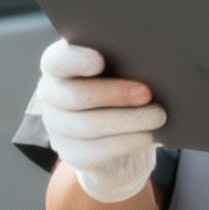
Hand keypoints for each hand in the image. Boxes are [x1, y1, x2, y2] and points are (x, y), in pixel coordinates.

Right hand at [35, 39, 164, 202]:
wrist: (116, 126)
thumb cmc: (119, 82)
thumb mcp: (119, 65)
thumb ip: (122, 56)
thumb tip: (150, 57)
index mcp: (58, 65)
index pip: (57, 61)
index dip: (75, 61)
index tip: (100, 61)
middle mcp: (50, 95)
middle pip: (77, 96)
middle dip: (115, 95)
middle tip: (148, 93)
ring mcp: (56, 126)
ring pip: (88, 126)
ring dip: (128, 121)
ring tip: (158, 116)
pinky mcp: (70, 153)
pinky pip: (95, 151)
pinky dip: (125, 142)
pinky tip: (147, 135)